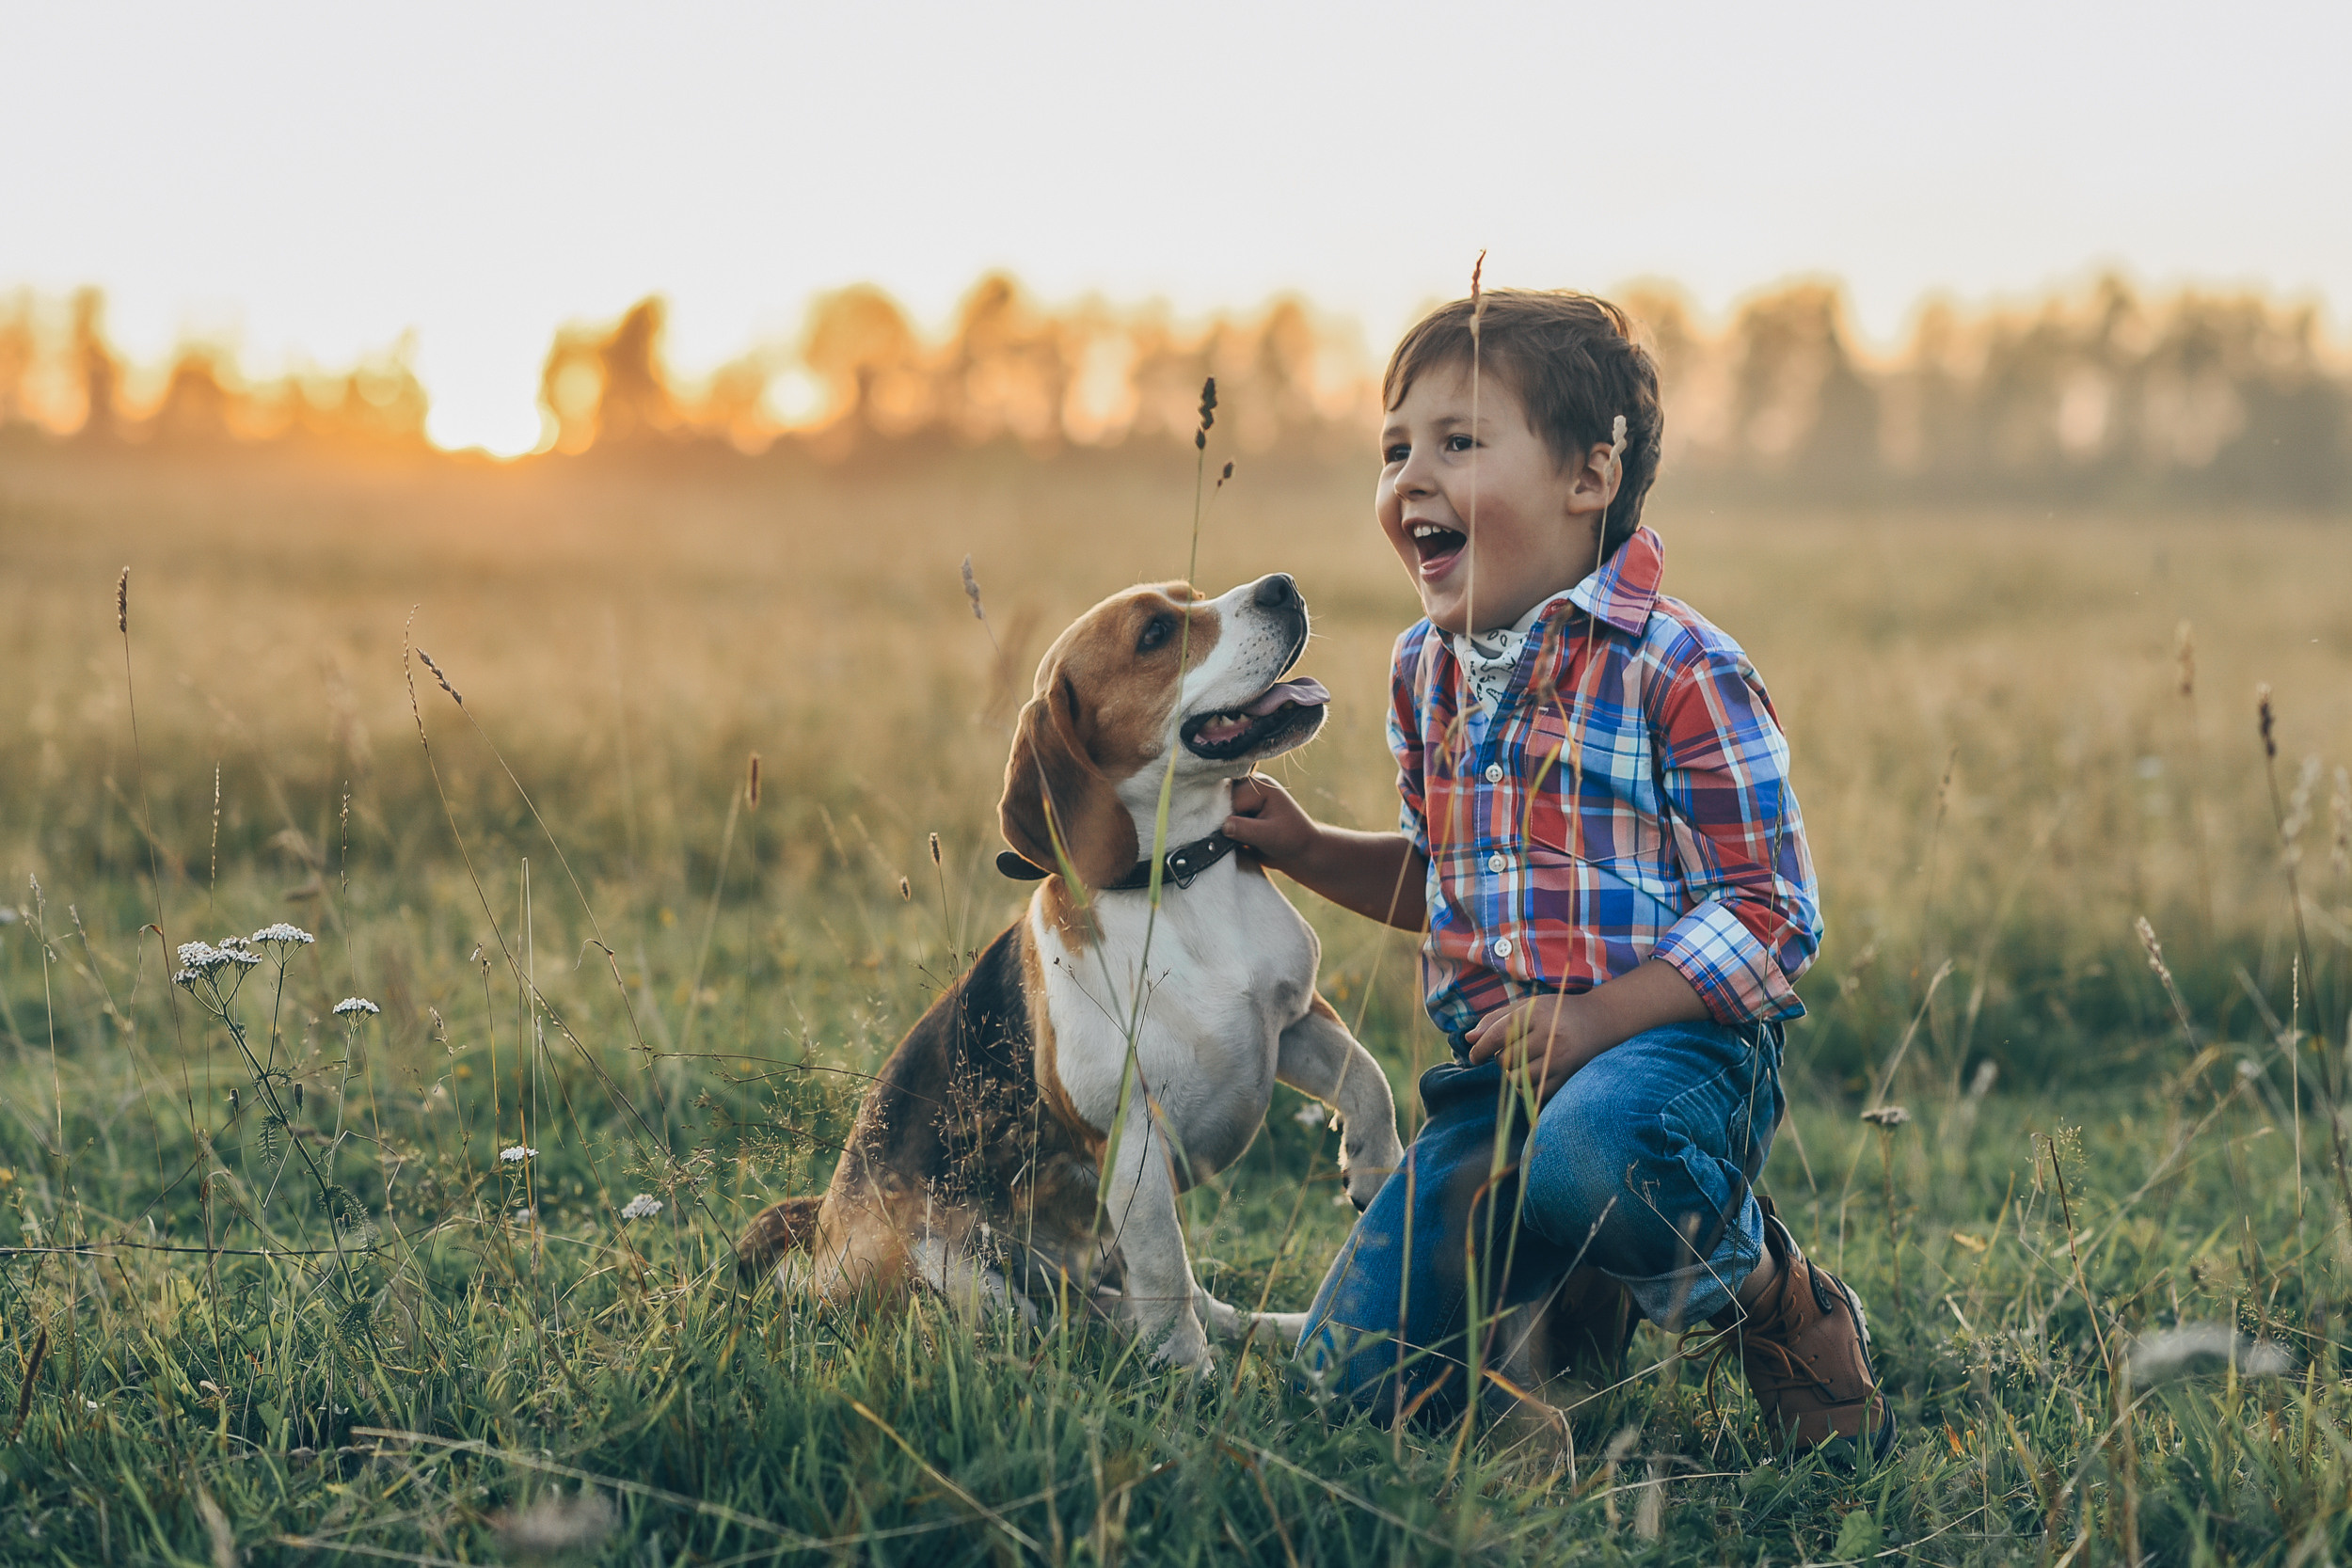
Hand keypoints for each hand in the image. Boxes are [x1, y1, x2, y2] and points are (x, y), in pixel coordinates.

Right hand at [1223, 774, 1320, 867]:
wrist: (1300, 851)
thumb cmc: (1291, 840)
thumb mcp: (1269, 836)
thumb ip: (1245, 829)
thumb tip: (1222, 826)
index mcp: (1260, 786)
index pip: (1231, 799)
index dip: (1227, 818)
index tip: (1228, 836)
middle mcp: (1250, 787)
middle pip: (1222, 803)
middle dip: (1224, 821)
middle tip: (1235, 839)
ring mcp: (1245, 799)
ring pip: (1221, 812)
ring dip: (1225, 828)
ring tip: (1239, 841)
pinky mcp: (1241, 811)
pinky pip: (1224, 819)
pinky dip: (1226, 831)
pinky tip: (1236, 841)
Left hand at [1464, 993, 1596, 1103]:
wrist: (1597, 1021)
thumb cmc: (1554, 1012)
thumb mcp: (1526, 1006)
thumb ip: (1495, 1019)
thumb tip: (1469, 1039)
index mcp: (1537, 1013)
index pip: (1498, 1034)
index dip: (1480, 1048)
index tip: (1473, 1057)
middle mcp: (1550, 1036)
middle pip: (1506, 1058)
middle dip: (1500, 1058)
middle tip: (1511, 1051)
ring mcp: (1560, 1059)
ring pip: (1517, 1078)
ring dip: (1511, 1073)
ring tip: (1521, 1062)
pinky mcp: (1566, 1077)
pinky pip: (1533, 1092)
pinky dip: (1525, 1087)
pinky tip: (1531, 1074)